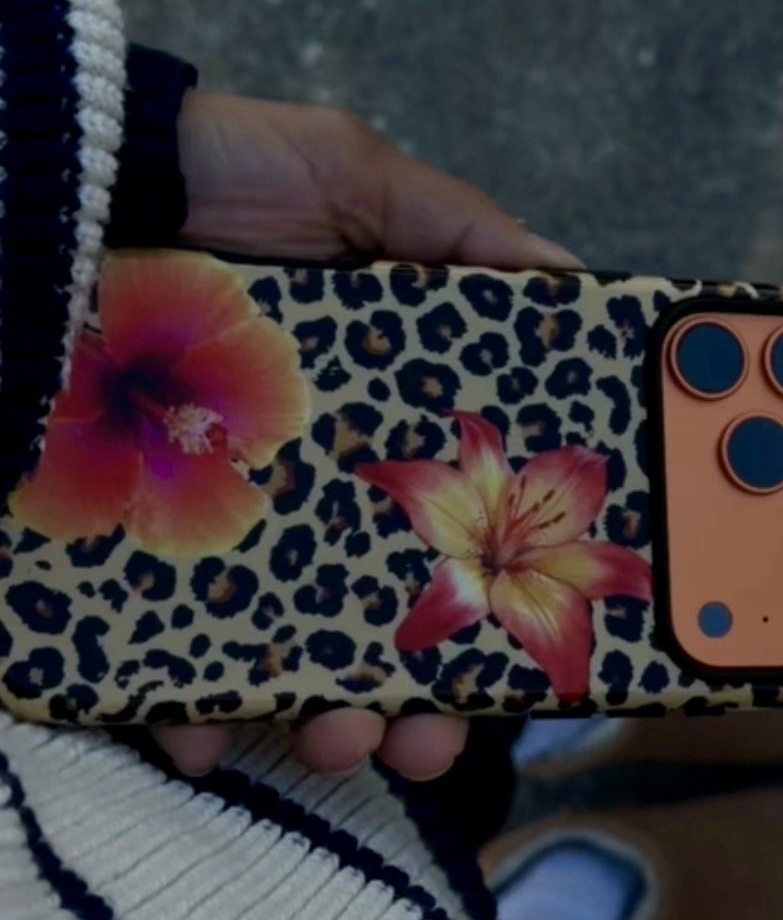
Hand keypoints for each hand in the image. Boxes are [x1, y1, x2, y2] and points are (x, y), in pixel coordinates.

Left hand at [149, 91, 578, 784]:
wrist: (74, 180)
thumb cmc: (222, 177)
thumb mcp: (355, 179)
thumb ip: (461, 231)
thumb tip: (570, 280)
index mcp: (378, 426)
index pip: (456, 534)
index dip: (499, 605)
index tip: (534, 660)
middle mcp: (307, 491)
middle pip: (382, 624)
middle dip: (419, 705)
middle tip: (428, 742)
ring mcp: (216, 529)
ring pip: (285, 660)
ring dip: (325, 724)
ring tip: (334, 743)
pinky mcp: (127, 548)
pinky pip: (159, 653)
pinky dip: (185, 710)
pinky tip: (202, 732)